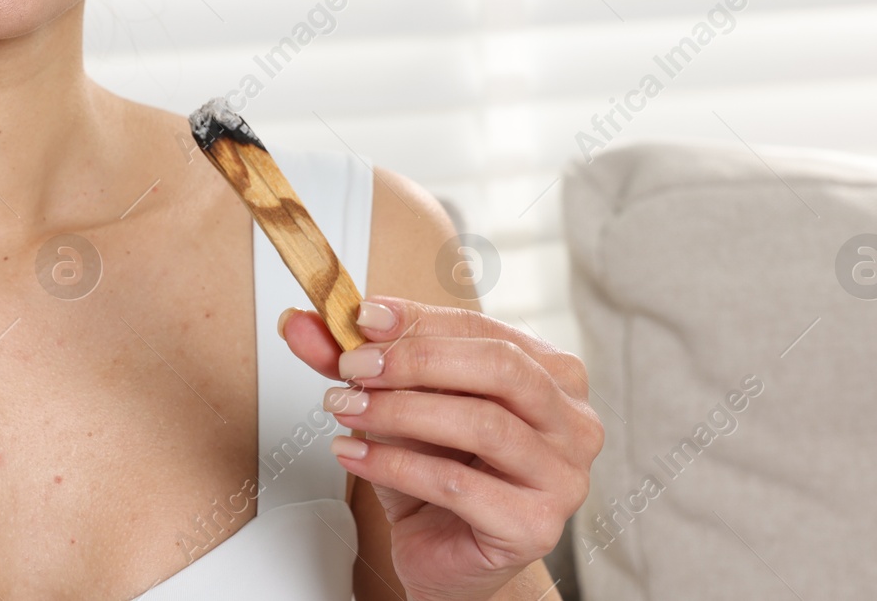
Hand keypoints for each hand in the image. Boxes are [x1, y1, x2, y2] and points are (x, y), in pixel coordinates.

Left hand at [281, 296, 602, 600]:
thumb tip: (303, 322)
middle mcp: (572, 422)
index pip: (484, 330)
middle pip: (498, 367)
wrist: (446, 557)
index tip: (363, 319)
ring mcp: (562, 477)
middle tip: (354, 367)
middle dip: (416, 360)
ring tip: (347, 409)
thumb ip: (359, 362)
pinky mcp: (535, 526)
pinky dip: (396, 465)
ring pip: (482, 424)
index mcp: (552, 375)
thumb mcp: (399, 404)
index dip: (419, 320)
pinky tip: (355, 454)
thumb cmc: (438, 473)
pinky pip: (457, 485)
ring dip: (400, 412)